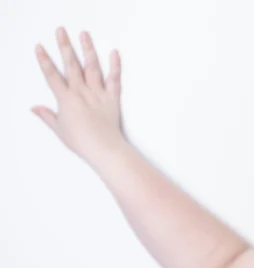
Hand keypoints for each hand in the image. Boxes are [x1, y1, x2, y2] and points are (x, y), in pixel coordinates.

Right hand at [32, 26, 126, 159]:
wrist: (104, 148)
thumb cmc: (81, 142)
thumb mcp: (59, 129)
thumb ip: (47, 116)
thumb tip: (35, 108)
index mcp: (66, 100)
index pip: (52, 76)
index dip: (45, 61)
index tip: (40, 47)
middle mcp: (81, 92)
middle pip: (71, 65)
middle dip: (65, 46)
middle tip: (61, 31)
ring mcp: (98, 93)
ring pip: (92, 67)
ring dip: (88, 49)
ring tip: (84, 34)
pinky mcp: (112, 98)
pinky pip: (114, 79)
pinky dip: (115, 65)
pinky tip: (114, 52)